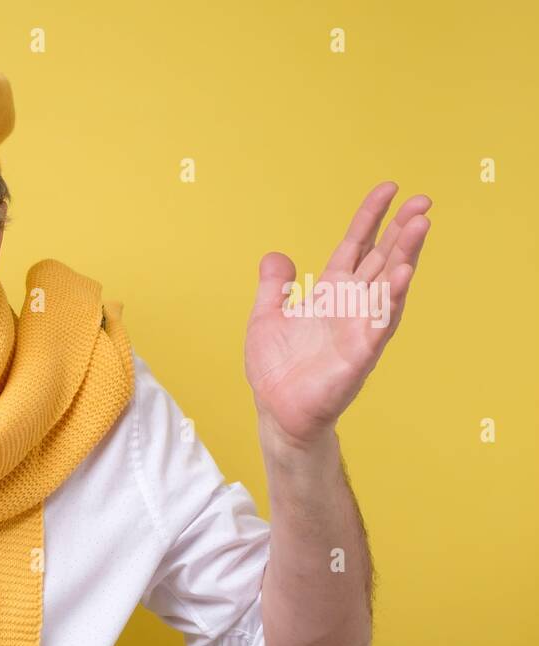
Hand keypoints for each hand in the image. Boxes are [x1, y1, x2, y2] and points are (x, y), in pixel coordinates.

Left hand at [245, 182, 430, 447]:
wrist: (277, 412)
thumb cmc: (277, 370)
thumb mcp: (266, 318)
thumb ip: (273, 287)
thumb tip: (274, 256)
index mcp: (331, 294)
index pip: (356, 246)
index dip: (372, 218)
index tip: (389, 188)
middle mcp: (351, 306)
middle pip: (382, 259)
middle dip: (403, 231)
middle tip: (424, 201)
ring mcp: (359, 329)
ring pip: (388, 286)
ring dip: (406, 256)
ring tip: (421, 226)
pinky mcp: (359, 355)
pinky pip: (379, 324)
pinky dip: (391, 300)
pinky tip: (403, 276)